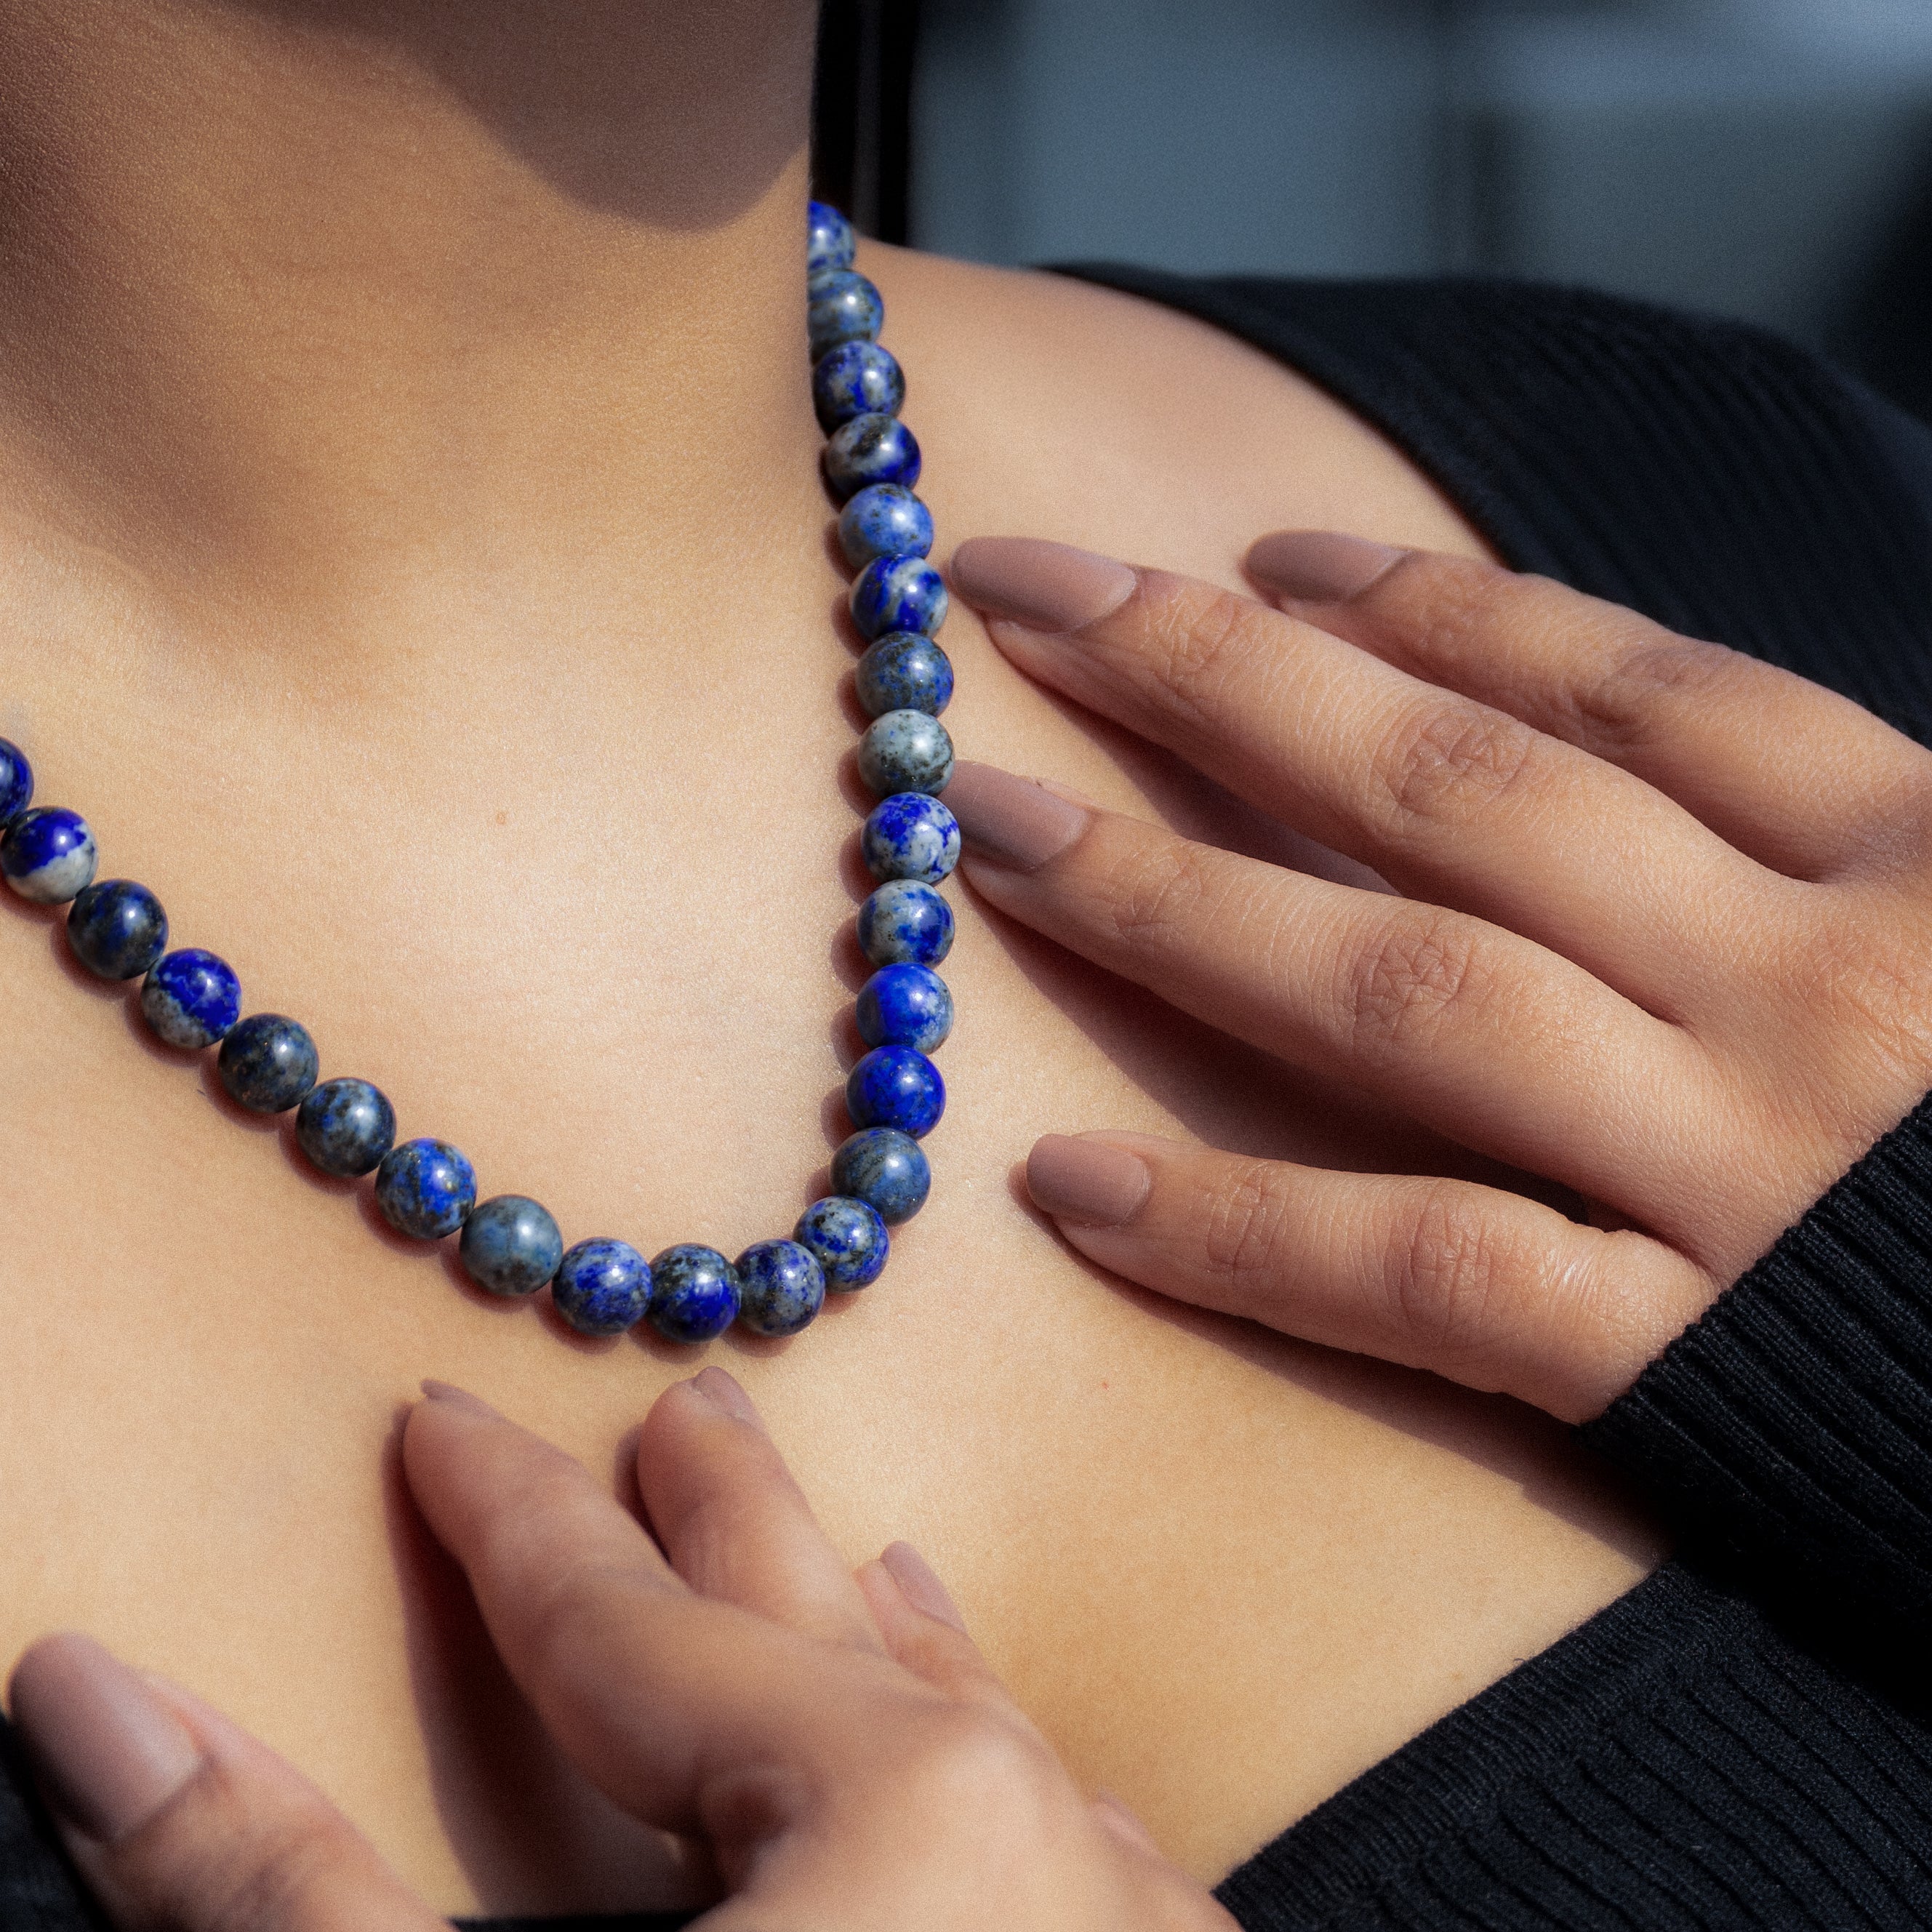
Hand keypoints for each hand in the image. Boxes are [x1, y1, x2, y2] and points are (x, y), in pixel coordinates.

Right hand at [8, 1374, 1231, 1931]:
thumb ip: (283, 1897)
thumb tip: (94, 1695)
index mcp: (901, 1818)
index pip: (634, 1622)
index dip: (510, 1518)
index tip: (441, 1419)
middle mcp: (1045, 1846)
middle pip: (833, 1625)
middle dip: (730, 1513)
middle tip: (689, 1409)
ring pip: (982, 1727)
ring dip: (885, 1635)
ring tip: (857, 1543)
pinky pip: (1075, 1845)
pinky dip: (1000, 1775)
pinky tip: (1003, 1761)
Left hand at [945, 533, 1931, 1421]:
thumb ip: (1835, 839)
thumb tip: (1627, 746)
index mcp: (1917, 852)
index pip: (1615, 681)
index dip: (1418, 603)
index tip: (1254, 557)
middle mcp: (1813, 981)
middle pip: (1455, 788)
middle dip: (1218, 679)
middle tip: (1023, 600)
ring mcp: (1747, 1169)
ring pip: (1410, 993)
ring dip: (1177, 900)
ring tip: (986, 831)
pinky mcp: (1705, 1369)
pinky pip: (1433, 1276)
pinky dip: (1244, 1235)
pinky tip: (1075, 1190)